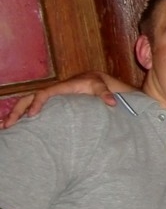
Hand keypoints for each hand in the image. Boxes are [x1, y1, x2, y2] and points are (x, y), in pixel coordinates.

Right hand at [0, 72, 116, 128]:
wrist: (93, 80)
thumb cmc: (96, 84)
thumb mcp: (101, 87)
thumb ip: (105, 94)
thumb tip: (112, 102)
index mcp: (61, 87)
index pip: (45, 93)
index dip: (38, 103)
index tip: (33, 115)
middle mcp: (51, 92)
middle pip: (28, 99)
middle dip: (18, 110)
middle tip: (8, 124)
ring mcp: (48, 98)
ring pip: (25, 104)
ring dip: (14, 115)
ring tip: (4, 127)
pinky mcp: (48, 104)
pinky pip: (30, 108)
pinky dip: (20, 116)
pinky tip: (11, 127)